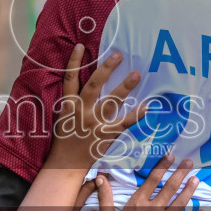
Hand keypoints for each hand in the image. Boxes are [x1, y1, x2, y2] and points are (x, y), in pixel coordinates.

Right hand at [46, 45, 146, 169]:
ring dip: (124, 87)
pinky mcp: (106, 135)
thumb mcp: (63, 117)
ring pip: (110, 101)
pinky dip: (136, 115)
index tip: (81, 46)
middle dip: (106, 69)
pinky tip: (147, 107)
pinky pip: (123, 123)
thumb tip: (82, 83)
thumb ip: (72, 101)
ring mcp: (94, 123)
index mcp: (69, 105)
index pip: (70, 79)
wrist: (66, 163)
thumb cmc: (65, 138)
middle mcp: (81, 111)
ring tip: (136, 74)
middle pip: (94, 85)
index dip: (74, 62)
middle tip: (118, 54)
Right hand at [97, 155, 201, 210]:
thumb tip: (100, 177)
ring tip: (196, 180)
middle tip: (190, 162)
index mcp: (138, 202)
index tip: (171, 155)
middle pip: (170, 187)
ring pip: (180, 202)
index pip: (153, 179)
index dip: (163, 166)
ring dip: (189, 190)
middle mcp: (154, 208)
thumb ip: (105, 196)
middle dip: (181, 173)